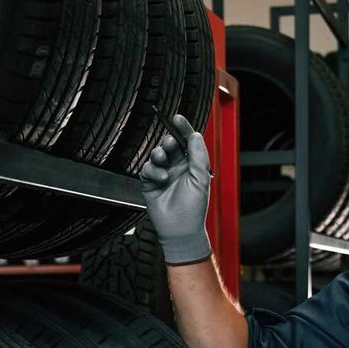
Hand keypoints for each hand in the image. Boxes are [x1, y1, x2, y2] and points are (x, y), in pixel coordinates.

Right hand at [140, 113, 212, 263]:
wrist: (180, 229)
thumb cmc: (194, 208)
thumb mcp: (201, 179)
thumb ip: (198, 156)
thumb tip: (195, 135)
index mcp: (192, 164)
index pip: (186, 141)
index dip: (182, 128)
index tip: (177, 118)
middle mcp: (177, 166)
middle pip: (170, 145)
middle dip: (168, 141)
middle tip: (169, 143)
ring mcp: (163, 173)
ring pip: (157, 154)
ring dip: (159, 154)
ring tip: (163, 160)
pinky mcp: (150, 182)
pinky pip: (147, 168)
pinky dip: (153, 170)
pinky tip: (161, 177)